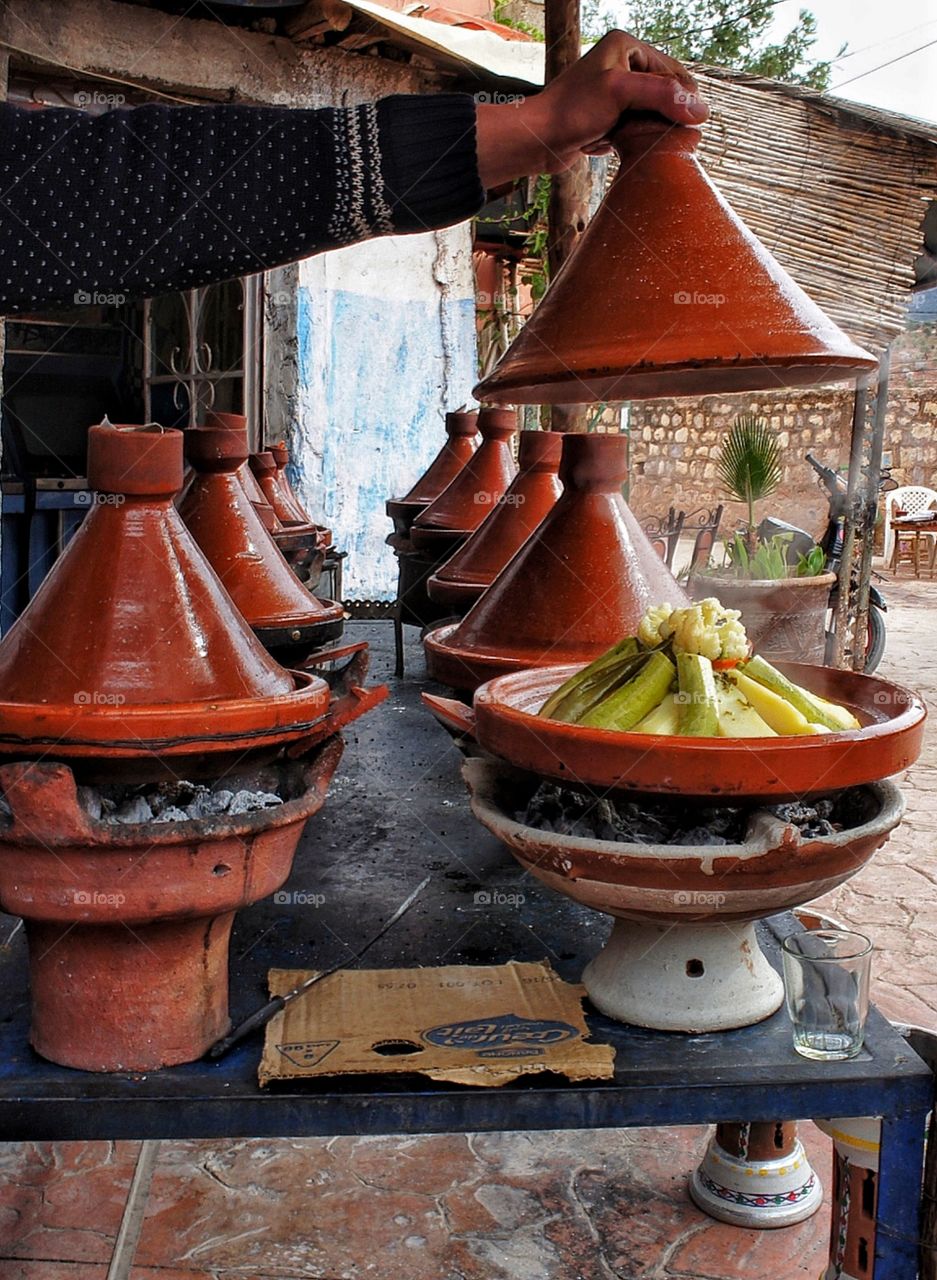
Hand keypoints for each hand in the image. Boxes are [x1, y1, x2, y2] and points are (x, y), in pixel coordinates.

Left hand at [475, 30, 707, 189]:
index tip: (688, 126)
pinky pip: (635, 129)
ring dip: (645, 132)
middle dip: (661, 117)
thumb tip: (701, 111)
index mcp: (626, 46)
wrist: (537, 140)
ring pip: (650, 114)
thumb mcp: (619, 93)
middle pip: (663, 94)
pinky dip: (630, 140)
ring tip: (632, 140)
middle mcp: (621, 65)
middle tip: (659, 138)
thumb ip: (661, 95)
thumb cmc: (571, 111)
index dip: (682, 99)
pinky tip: (613, 144)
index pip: (673, 71)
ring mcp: (614, 92)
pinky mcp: (608, 116)